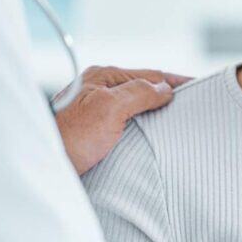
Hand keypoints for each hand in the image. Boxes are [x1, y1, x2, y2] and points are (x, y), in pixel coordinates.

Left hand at [54, 66, 190, 174]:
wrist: (41, 167)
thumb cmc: (68, 138)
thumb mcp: (108, 109)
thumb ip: (139, 93)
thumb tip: (164, 87)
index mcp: (103, 77)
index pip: (151, 74)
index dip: (177, 81)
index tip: (201, 87)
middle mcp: (99, 90)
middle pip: (144, 89)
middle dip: (168, 96)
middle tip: (195, 107)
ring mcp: (95, 111)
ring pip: (136, 107)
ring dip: (156, 114)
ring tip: (178, 123)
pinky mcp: (93, 132)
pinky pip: (126, 124)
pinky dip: (143, 128)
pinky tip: (151, 139)